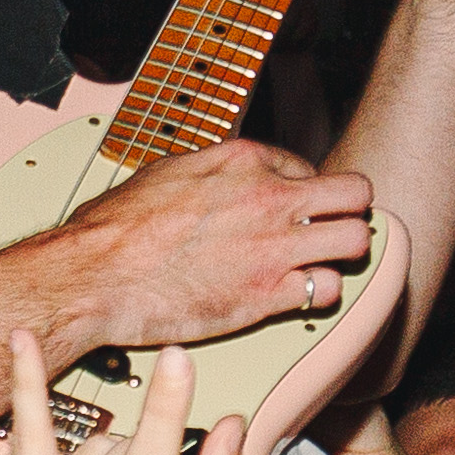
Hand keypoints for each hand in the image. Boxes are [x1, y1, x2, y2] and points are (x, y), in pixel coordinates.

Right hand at [39, 142, 378, 352]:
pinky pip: (328, 289)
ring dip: (344, 252)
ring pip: (357, 239)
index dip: (303, 190)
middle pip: (354, 193)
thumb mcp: (165, 172)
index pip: (307, 167)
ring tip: (325, 261)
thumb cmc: (116, 229)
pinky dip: (319, 294)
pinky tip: (299, 294)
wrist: (97, 275)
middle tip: (333, 228)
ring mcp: (274, 245)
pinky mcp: (269, 293)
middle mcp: (268, 197)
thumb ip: (210, 172)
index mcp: (242, 160)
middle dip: (348, 211)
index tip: (294, 209)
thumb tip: (222, 178)